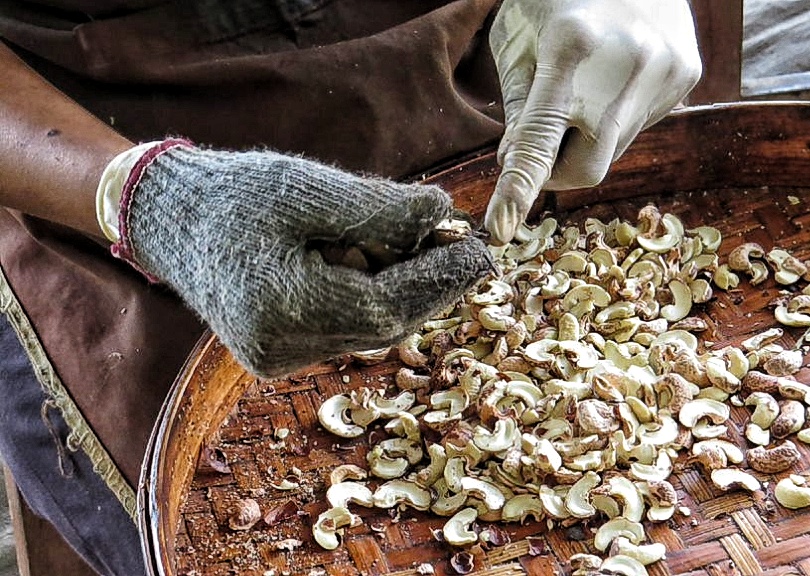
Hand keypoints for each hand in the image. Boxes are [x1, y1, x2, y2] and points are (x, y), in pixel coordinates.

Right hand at [102, 140, 492, 377]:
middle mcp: (280, 348)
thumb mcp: (307, 189)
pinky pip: (346, 331)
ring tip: (430, 247)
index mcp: (282, 308)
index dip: (441, 279)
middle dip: (433, 287)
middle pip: (384, 325)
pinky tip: (384, 264)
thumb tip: (443, 214)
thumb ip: (378, 208)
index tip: (481, 250)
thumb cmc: (233, 194)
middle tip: (471, 252)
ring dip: (407, 292)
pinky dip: (375, 299)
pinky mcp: (277, 354)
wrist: (169, 218)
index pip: (387, 304)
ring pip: (369, 331)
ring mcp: (276, 358)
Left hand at [484, 0, 701, 243]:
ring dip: (590, 135)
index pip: (537, 140)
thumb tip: (516, 169)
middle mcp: (626, 64)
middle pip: (587, 168)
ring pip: (615, 149)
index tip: (499, 229)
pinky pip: (641, 126)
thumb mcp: (518, 37)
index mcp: (569, 48)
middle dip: (558, 169)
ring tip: (586, 84)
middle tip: (540, 143)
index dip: (516, 189)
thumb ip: (518, 107)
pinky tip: (614, 75)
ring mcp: (665, 71)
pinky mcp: (688, 74)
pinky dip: (617, 117)